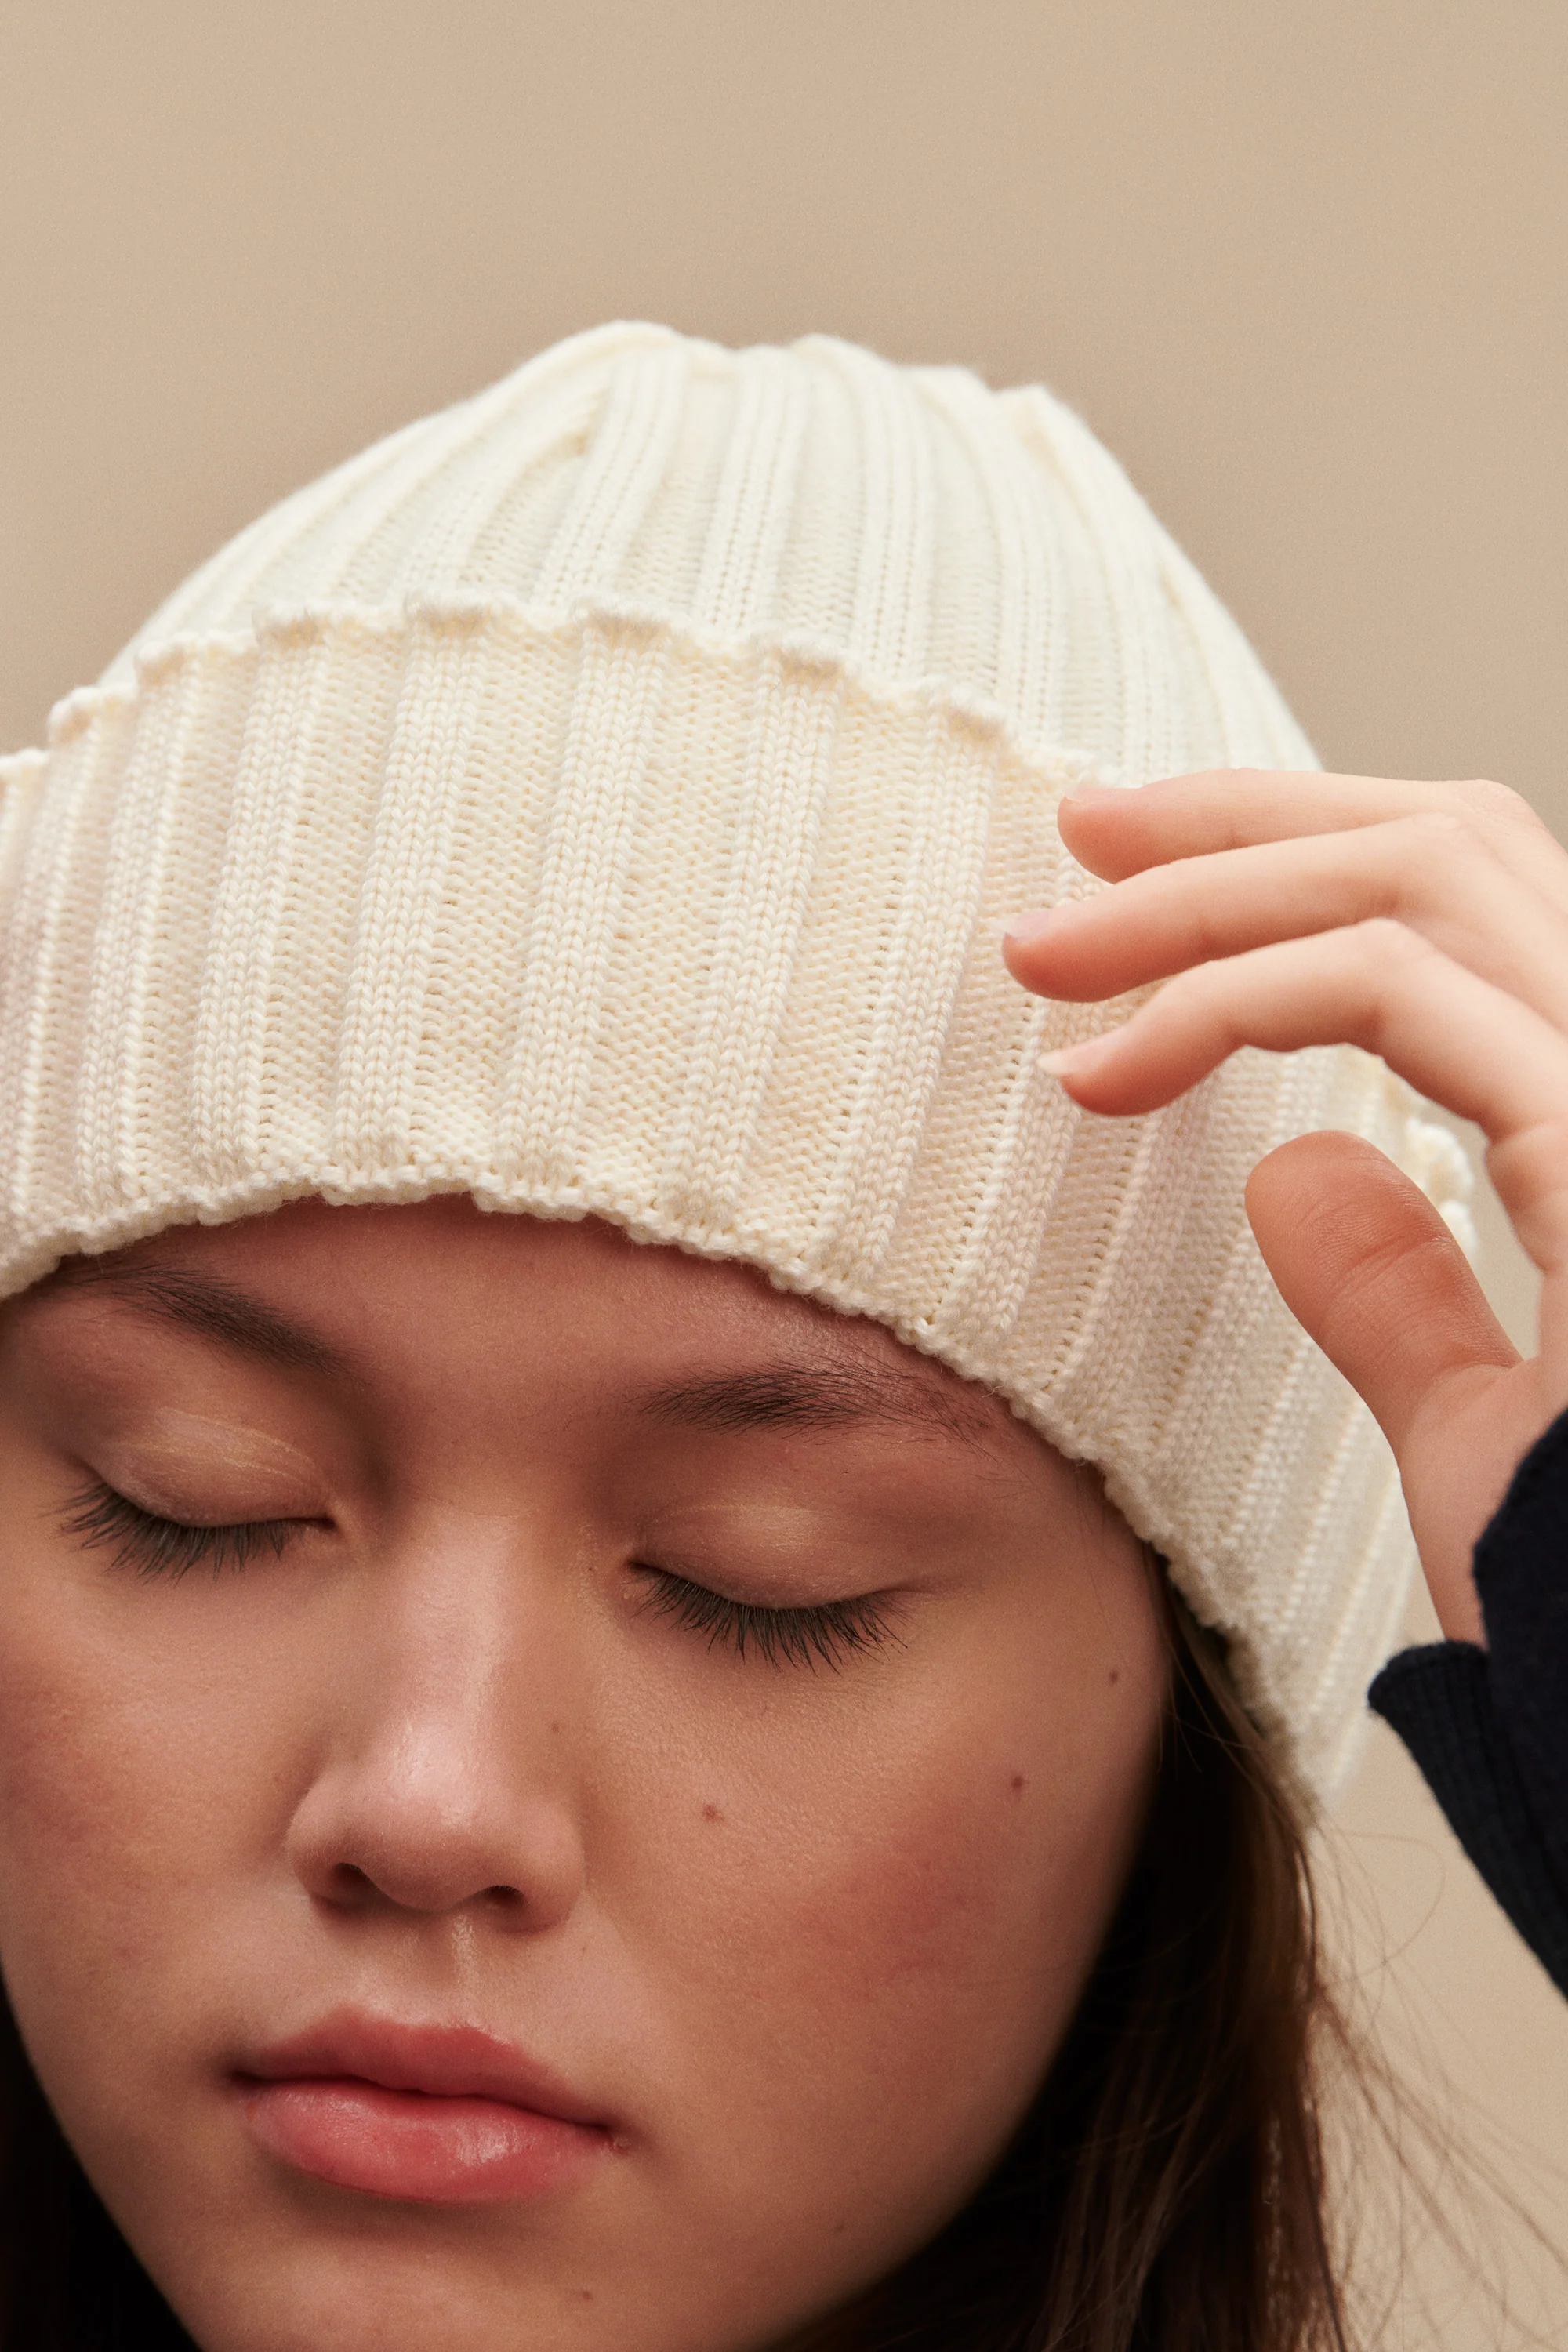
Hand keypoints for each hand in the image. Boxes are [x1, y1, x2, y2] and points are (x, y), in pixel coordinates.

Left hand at [1002, 771, 1567, 1647]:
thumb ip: (1405, 1295)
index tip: (1133, 879)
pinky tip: (1105, 1071)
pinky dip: (1229, 999)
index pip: (1475, 908)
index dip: (1305, 858)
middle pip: (1452, 846)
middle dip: (1245, 822)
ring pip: (1420, 884)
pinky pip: (1396, 993)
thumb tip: (1296, 1167)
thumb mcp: (1486, 1432)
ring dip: (1207, 893)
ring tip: (1045, 948)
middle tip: (1075, 831)